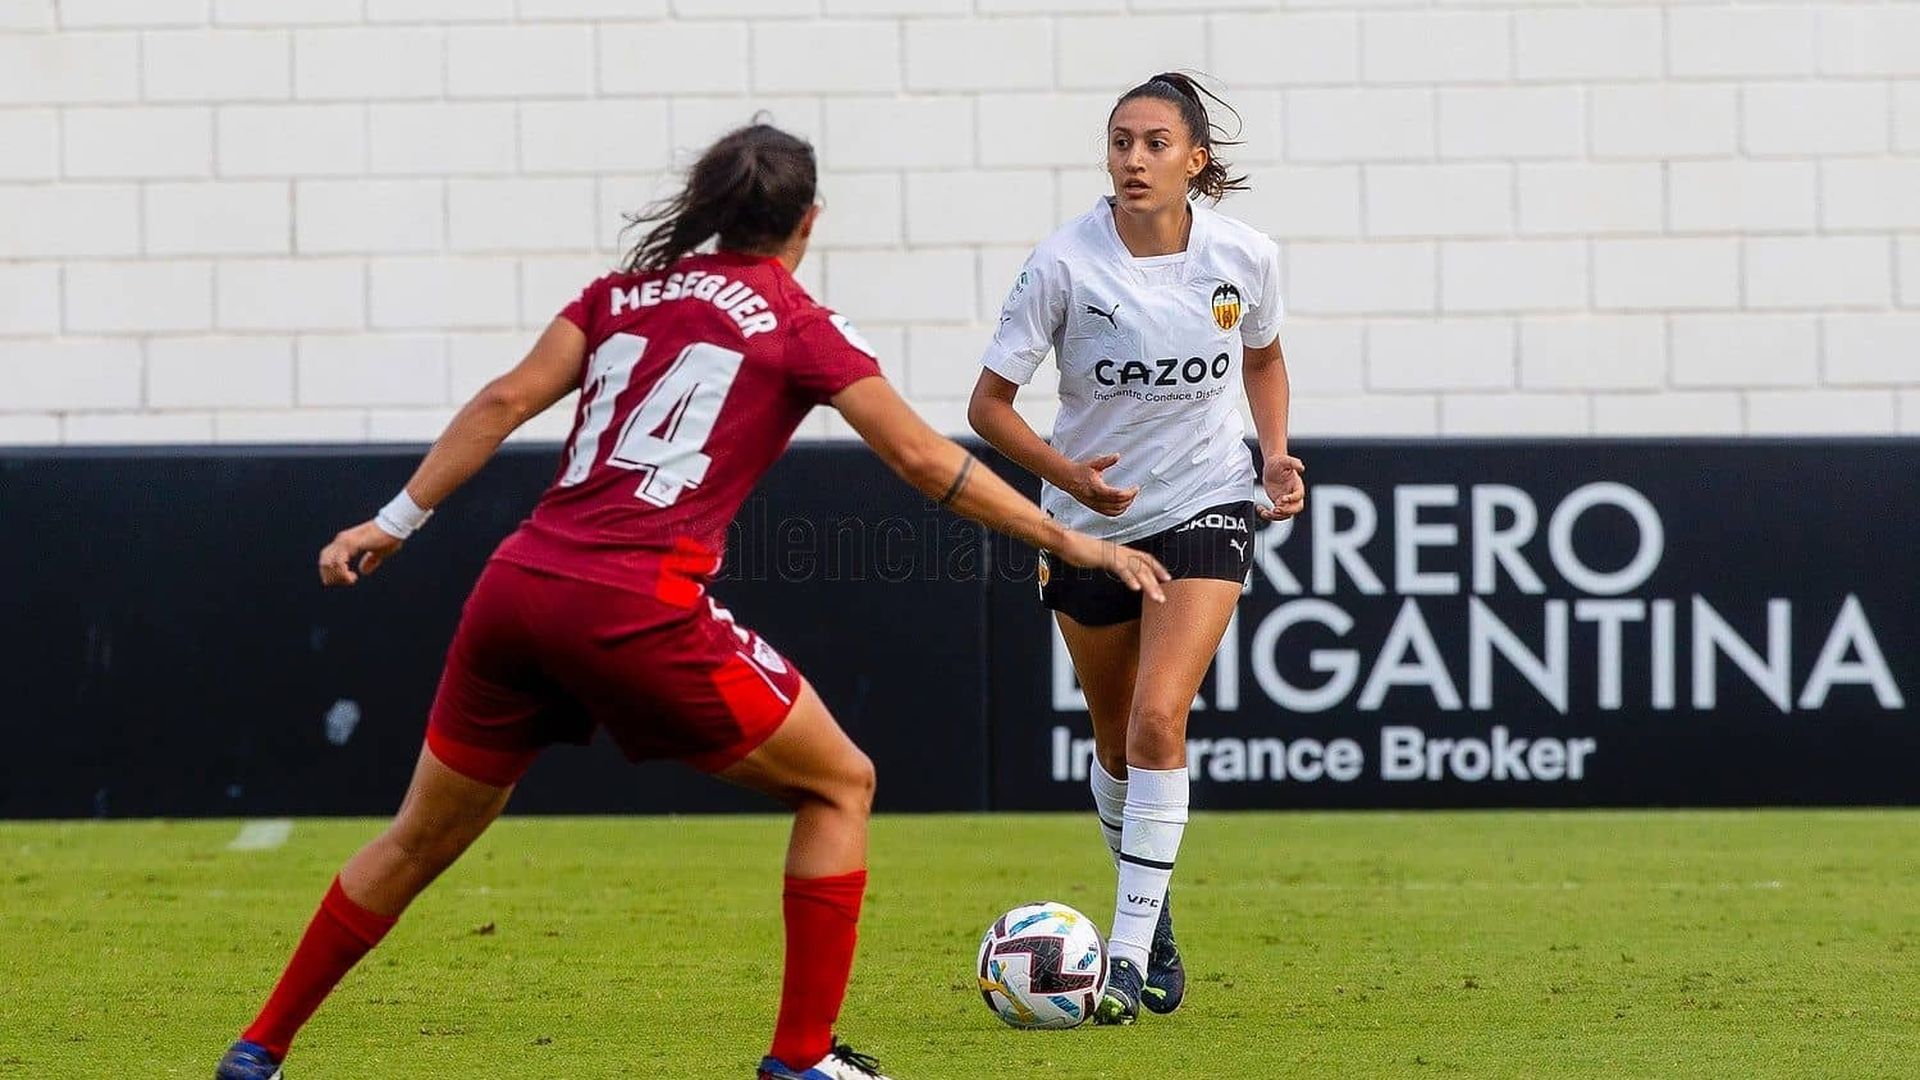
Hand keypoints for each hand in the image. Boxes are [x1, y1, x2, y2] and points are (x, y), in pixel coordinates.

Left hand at [318, 520, 404, 586]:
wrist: (396, 525)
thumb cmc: (390, 537)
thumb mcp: (378, 552)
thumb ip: (370, 561)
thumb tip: (363, 571)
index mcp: (346, 541)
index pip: (327, 558)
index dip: (331, 571)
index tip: (344, 580)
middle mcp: (342, 540)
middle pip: (324, 561)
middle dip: (330, 576)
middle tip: (345, 582)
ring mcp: (344, 541)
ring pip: (329, 563)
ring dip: (337, 576)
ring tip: (350, 580)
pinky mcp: (351, 543)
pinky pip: (339, 562)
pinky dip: (342, 573)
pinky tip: (352, 577)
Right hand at [1054, 531, 1170, 602]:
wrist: (1066, 541)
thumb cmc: (1078, 550)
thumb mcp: (1099, 558)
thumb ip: (1110, 563)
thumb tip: (1117, 570)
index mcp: (1120, 551)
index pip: (1144, 558)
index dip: (1157, 568)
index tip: (1166, 579)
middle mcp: (1120, 551)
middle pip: (1145, 565)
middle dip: (1156, 582)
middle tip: (1162, 597)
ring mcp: (1114, 553)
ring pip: (1137, 568)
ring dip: (1149, 584)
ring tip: (1156, 597)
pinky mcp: (1105, 556)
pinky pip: (1121, 568)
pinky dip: (1130, 578)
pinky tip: (1135, 588)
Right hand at [1062, 452, 1138, 516]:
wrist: (1068, 478)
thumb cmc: (1080, 471)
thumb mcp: (1094, 464)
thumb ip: (1106, 460)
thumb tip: (1116, 456)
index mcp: (1096, 488)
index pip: (1117, 495)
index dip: (1129, 493)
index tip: (1135, 488)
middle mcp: (1095, 499)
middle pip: (1117, 505)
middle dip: (1129, 499)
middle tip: (1134, 492)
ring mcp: (1094, 505)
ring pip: (1114, 511)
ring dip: (1124, 506)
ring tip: (1130, 499)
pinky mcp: (1094, 507)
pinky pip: (1108, 514)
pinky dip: (1117, 511)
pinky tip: (1122, 506)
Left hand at [1259, 454, 1306, 521]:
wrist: (1272, 466)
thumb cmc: (1279, 463)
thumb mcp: (1285, 461)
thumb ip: (1293, 463)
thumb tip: (1301, 467)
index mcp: (1297, 485)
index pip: (1299, 496)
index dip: (1292, 499)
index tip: (1282, 499)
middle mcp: (1294, 495)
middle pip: (1296, 508)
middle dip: (1286, 511)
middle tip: (1275, 509)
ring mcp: (1286, 501)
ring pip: (1286, 514)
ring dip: (1276, 516)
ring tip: (1265, 512)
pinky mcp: (1279, 503)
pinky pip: (1276, 514)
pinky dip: (1268, 515)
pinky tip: (1260, 509)